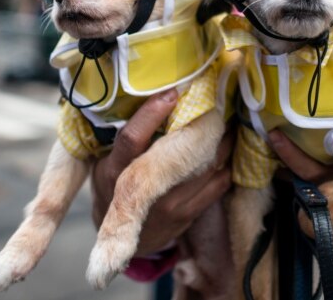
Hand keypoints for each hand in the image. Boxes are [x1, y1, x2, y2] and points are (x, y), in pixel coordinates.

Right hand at [90, 91, 233, 255]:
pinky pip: (217, 184)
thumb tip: (143, 97)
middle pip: (178, 151)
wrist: (120, 241)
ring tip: (228, 118)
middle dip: (200, 125)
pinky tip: (228, 147)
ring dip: (221, 141)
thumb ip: (121, 140)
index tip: (171, 92)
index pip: (132, 138)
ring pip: (205, 165)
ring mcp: (168, 204)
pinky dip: (225, 164)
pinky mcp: (187, 215)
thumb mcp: (104, 163)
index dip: (151, 113)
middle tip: (216, 99)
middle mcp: (143, 190)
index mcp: (115, 171)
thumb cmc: (112, 188)